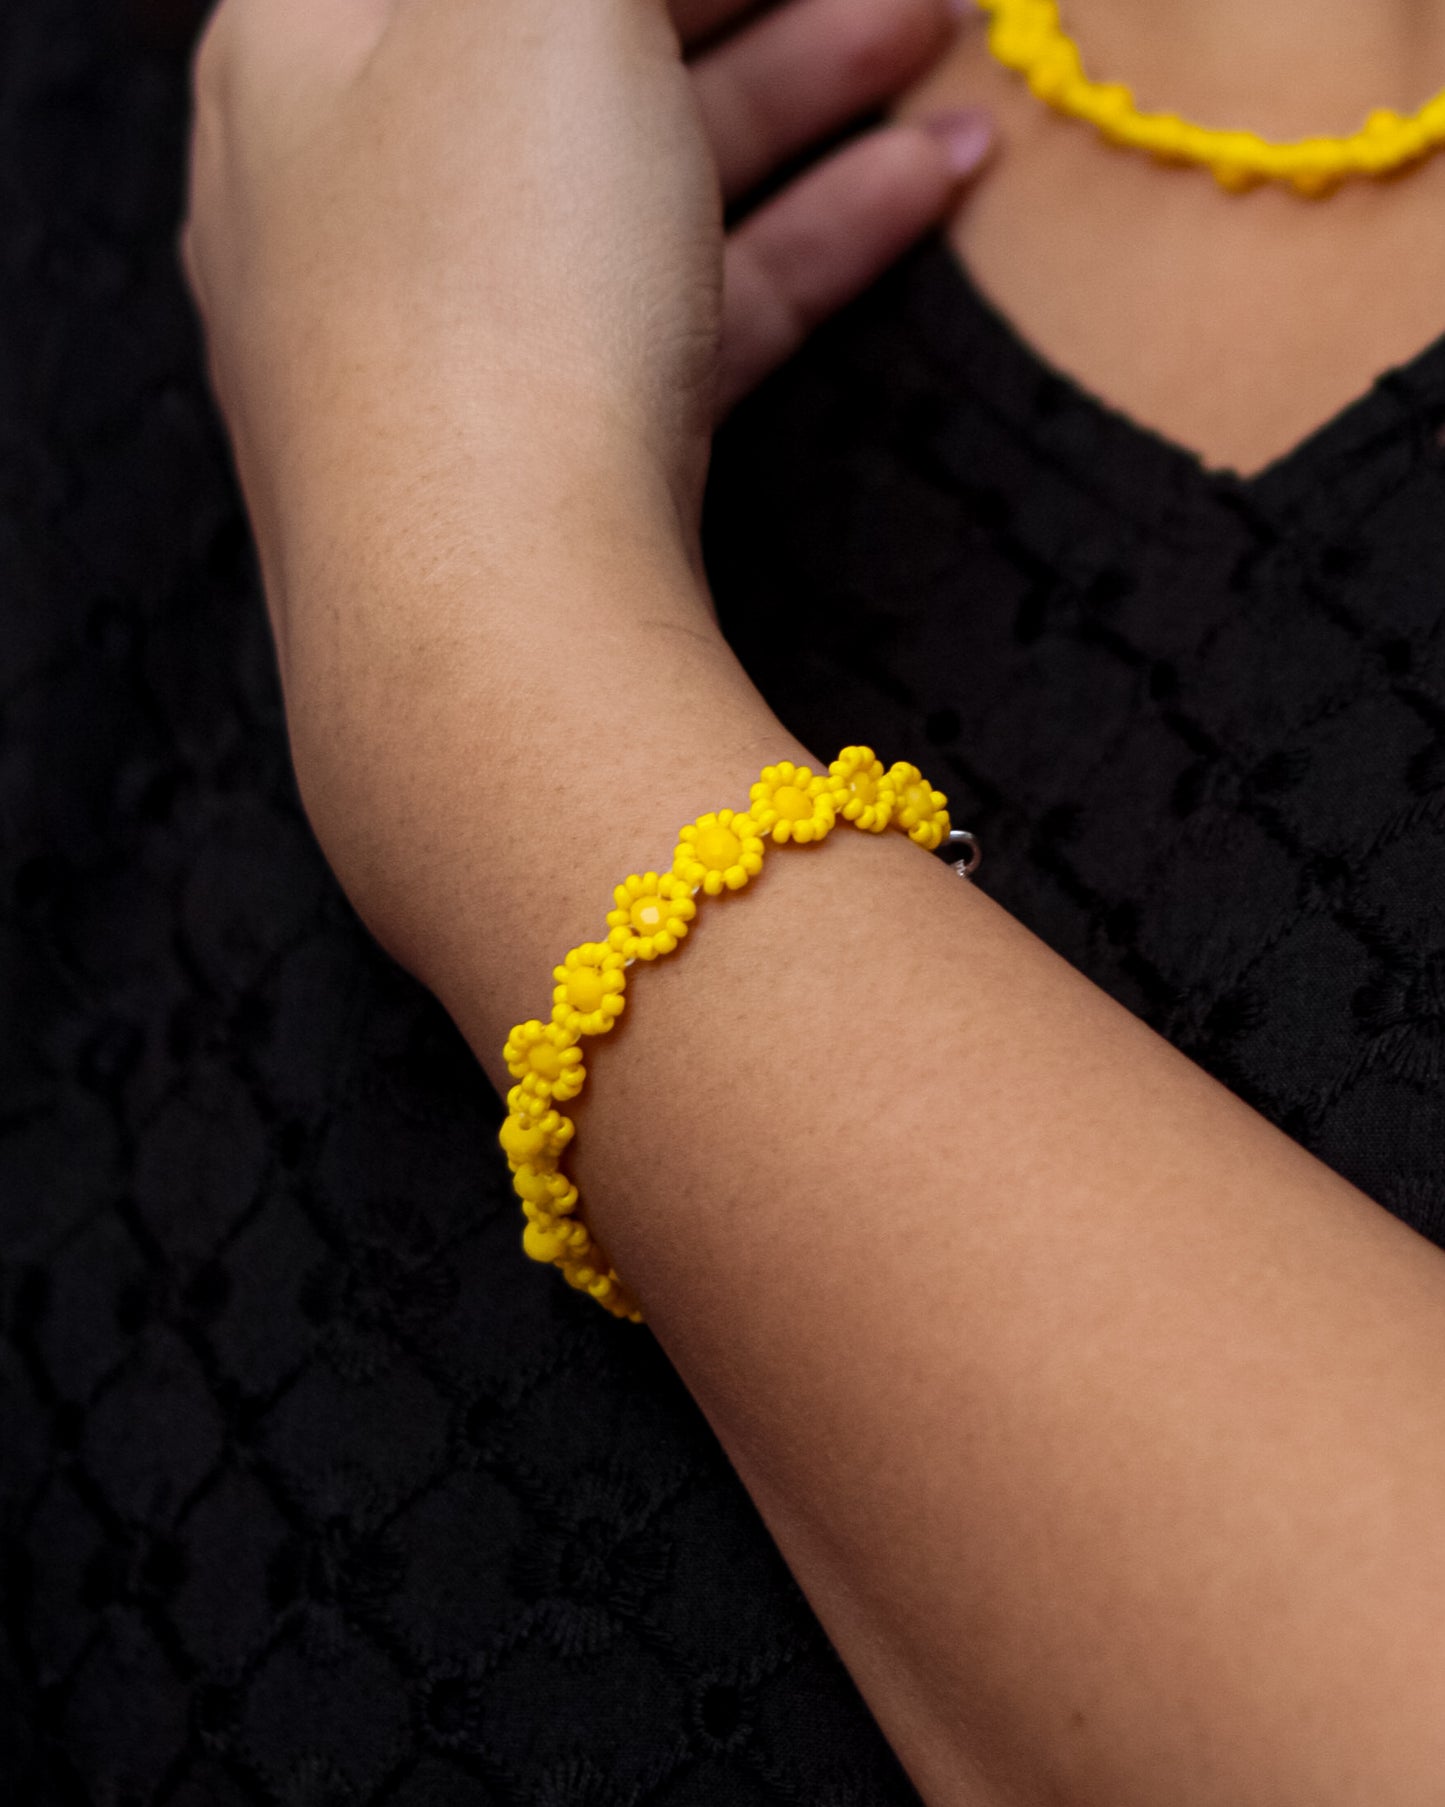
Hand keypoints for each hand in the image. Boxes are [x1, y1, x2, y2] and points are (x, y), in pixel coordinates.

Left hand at [184, 0, 985, 581]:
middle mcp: (358, 202)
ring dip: (803, 93)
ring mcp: (460, 346)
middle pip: (564, 45)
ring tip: (938, 37)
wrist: (496, 625)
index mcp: (301, 50)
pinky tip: (928, 182)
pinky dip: (806, 235)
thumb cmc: (485, 279)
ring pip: (642, 178)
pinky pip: (686, 307)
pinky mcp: (554, 457)